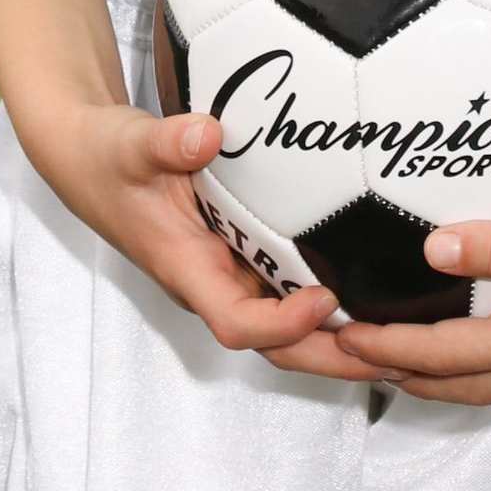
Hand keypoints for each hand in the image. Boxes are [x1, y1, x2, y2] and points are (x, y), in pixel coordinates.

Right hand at [22, 100, 380, 381]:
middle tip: (395, 355)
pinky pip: (285, 288)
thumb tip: (206, 133)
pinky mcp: (237, 255)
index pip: (236, 322)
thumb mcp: (130, 144)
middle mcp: (211, 283)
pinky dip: (326, 298)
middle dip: (332, 357)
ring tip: (402, 336)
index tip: (324, 300)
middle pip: (275, 344)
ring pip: (285, 324)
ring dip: (337, 335)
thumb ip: (166, 141)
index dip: (282, 324)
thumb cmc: (107, 157)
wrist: (88, 158)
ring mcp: (226, 273)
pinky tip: (374, 285)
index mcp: (187, 270)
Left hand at [334, 208, 490, 403]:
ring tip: (379, 360)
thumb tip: (432, 250)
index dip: (376, 346)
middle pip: (440, 387)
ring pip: (468, 390)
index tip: (331, 335)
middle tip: (332, 361)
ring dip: (418, 376)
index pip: (432, 354)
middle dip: (380, 374)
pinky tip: (461, 346)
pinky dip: (458, 371)